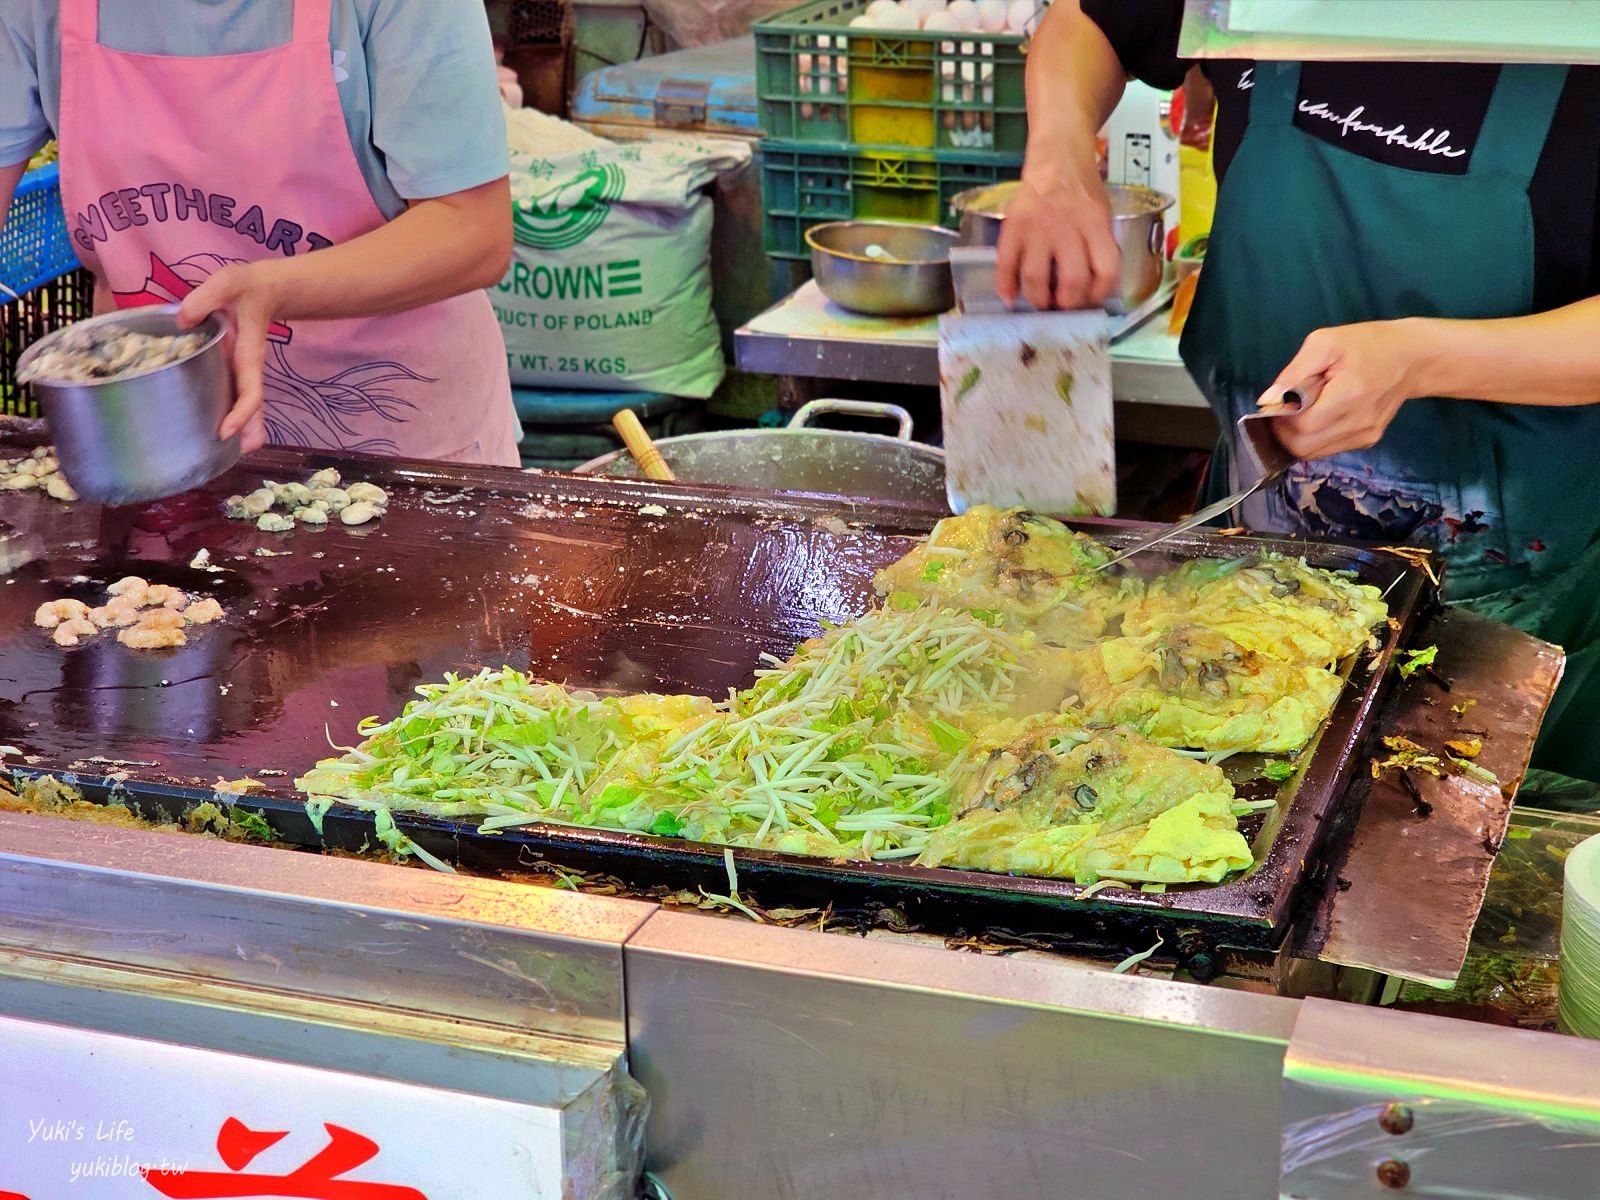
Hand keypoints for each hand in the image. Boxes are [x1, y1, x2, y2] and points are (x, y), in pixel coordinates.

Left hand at [176, 262, 280, 452]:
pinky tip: (211, 427)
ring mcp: (243, 374)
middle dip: (246, 436)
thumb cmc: (247, 287)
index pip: (251, 393)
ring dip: (240, 433)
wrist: (266, 289)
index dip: (241, 415)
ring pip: (249, 411)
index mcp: (249, 356)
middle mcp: (249, 371)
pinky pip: (237, 400)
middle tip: (227, 455)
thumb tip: (182, 320)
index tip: (225, 432)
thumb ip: (205, 299)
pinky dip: (231, 418)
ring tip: (219, 452)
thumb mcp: (228, 283)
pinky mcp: (235, 372)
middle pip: (254, 413)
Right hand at [995, 164, 1119, 310]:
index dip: (1100, 292)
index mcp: (1095, 224)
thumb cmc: (1083, 191)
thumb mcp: (1102, 213)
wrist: (1057, 159)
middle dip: (1068, 302)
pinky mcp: (1013, 227)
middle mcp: (1067, 227)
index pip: (1105, 270)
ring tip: (1041, 302)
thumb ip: (1100, 245)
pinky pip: (1006, 263)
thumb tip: (1091, 286)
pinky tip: (1009, 297)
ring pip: (1035, 278)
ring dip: (1038, 298)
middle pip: (1071, 280)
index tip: (1091, 298)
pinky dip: (1005, 285)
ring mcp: (1037, 228)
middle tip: (1063, 304)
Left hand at [1264, 320, 1431, 460]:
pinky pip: (1326, 449)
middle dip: (1283, 431)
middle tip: (1287, 407)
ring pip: (1311, 453)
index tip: (1279, 401)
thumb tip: (1268, 400)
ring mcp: (1364, 437)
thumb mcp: (1325, 343)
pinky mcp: (1366, 442)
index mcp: (1350, 395)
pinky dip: (1313, 438)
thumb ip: (1295, 373)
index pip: (1300, 426)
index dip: (1280, 417)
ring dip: (1297, 436)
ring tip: (1306, 408)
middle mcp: (1358, 424)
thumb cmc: (1367, 344)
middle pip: (1302, 447)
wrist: (1412, 358)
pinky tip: (1321, 415)